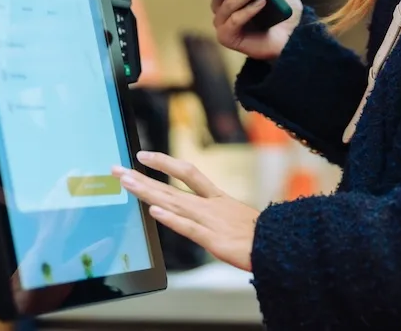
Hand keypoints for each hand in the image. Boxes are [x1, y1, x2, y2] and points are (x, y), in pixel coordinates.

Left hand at [116, 152, 258, 271]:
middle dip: (142, 177)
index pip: (187, 172)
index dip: (164, 162)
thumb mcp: (238, 218)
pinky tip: (154, 212)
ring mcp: (211, 221)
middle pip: (171, 186)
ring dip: (148, 192)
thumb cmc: (263, 236)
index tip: (143, 156)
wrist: (283, 245)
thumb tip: (200, 216)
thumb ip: (217, 215)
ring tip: (126, 183)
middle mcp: (211, 205)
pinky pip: (189, 228)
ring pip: (174, 202)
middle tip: (118, 169)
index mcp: (218, 198)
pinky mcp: (214, 240)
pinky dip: (171, 219)